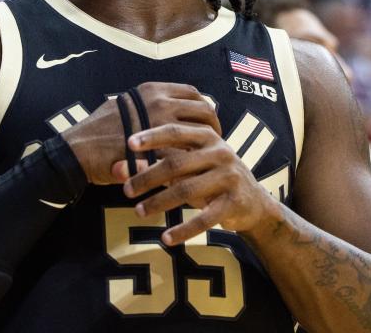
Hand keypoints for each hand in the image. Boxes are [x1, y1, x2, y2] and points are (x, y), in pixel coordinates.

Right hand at [61, 82, 220, 184]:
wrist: (78, 151)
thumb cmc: (97, 131)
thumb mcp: (123, 104)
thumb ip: (146, 106)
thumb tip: (164, 108)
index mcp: (152, 90)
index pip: (192, 93)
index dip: (204, 107)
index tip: (208, 120)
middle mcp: (159, 102)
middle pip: (204, 110)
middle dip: (214, 126)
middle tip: (215, 141)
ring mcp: (159, 125)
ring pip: (199, 133)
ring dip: (208, 147)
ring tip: (207, 159)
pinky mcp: (157, 150)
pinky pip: (185, 157)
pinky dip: (194, 165)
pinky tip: (195, 173)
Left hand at [116, 122, 279, 245]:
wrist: (253, 202)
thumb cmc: (212, 177)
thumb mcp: (191, 165)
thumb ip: (160, 162)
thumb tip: (117, 167)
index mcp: (208, 136)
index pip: (176, 132)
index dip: (152, 137)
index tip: (128, 144)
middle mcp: (220, 152)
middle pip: (177, 163)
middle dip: (148, 176)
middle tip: (125, 189)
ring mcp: (229, 177)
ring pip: (187, 190)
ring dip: (159, 202)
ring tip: (138, 211)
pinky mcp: (234, 202)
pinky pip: (204, 218)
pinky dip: (184, 230)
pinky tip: (166, 238)